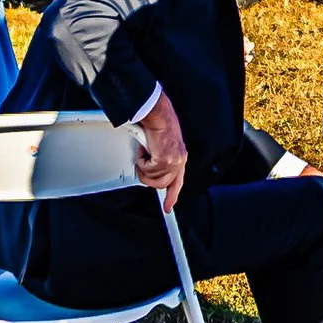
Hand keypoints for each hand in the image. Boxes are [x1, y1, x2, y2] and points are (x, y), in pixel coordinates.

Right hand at [133, 92, 187, 206]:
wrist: (159, 115)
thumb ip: (161, 157)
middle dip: (148, 179)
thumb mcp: (164, 145)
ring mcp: (172, 162)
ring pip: (153, 179)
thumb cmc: (160, 124)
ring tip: (144, 153)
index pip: (178, 182)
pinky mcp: (164, 160)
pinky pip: (147, 169)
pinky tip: (145, 148)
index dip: (172, 196)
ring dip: (144, 167)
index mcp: (180, 158)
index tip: (168, 207)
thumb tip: (152, 166)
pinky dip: (141, 159)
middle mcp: (179, 161)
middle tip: (142, 167)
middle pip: (162, 185)